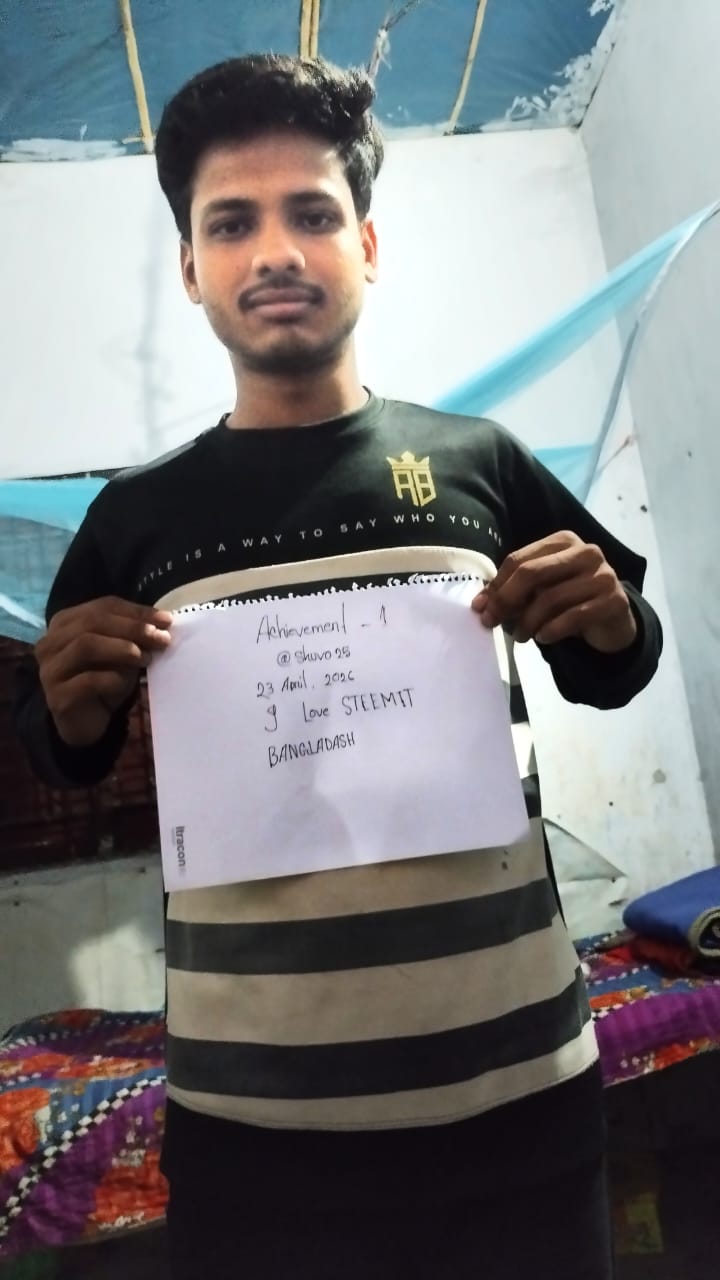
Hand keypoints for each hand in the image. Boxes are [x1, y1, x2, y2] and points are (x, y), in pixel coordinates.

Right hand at [35, 597, 172, 746]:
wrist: (85, 723)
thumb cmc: (104, 681)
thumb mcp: (121, 652)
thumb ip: (134, 635)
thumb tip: (163, 623)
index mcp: (65, 623)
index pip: (103, 606)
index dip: (136, 611)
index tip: (166, 620)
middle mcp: (50, 642)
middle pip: (93, 622)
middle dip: (132, 628)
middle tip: (161, 638)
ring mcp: (50, 669)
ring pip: (86, 645)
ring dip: (122, 648)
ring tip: (146, 658)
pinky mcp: (56, 696)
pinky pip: (87, 681)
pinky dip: (112, 679)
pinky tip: (126, 683)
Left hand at [472, 532, 636, 652]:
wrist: (613, 622)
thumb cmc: (571, 601)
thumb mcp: (542, 590)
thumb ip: (515, 591)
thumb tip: (480, 604)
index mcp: (563, 542)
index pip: (520, 559)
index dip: (496, 585)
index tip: (480, 608)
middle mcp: (586, 552)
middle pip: (532, 573)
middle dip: (506, 600)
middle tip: (492, 622)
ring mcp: (603, 575)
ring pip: (551, 598)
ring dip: (528, 621)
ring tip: (520, 636)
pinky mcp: (614, 601)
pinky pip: (573, 616)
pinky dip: (552, 630)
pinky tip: (543, 637)